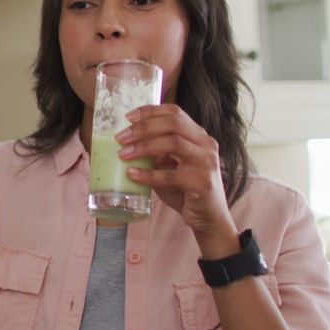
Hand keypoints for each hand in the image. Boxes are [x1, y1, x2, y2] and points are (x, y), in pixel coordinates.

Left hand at [115, 104, 239, 257]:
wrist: (208, 218)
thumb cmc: (185, 190)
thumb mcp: (169, 166)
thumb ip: (155, 153)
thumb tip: (125, 144)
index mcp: (198, 136)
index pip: (175, 112)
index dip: (150, 111)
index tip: (128, 116)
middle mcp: (206, 144)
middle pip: (173, 123)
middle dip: (143, 128)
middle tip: (120, 137)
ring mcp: (206, 163)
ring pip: (173, 143)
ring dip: (143, 147)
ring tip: (123, 154)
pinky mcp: (202, 183)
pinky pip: (170, 175)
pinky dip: (148, 174)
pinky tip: (132, 174)